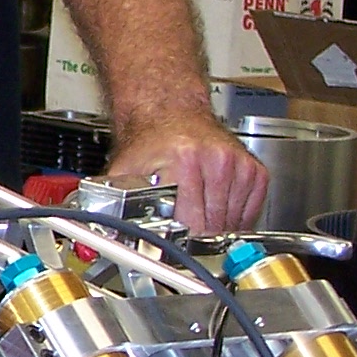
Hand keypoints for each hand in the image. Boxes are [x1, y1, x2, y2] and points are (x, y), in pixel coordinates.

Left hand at [106, 114, 268, 236]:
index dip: (182, 241)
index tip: (176, 245)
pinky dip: (236, 216)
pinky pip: (251, 210)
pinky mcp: (254, 169)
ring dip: (218, 228)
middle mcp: (215, 161)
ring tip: (199, 214)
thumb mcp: (125, 170)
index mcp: (184, 163)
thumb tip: (103, 235)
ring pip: (233, 222)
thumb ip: (112, 203)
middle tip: (185, 231)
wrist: (170, 110)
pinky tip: (218, 206)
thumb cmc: (150, 141)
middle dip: (199, 237)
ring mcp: (237, 164)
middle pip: (214, 226)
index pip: (194, 224)